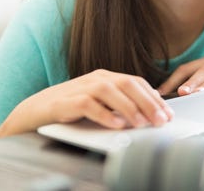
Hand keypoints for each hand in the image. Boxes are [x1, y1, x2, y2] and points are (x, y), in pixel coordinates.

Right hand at [0, 69, 174, 137]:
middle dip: (148, 102)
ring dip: (129, 108)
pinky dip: (105, 115)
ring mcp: (81, 87)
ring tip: (142, 123)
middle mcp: (95, 79)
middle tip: (162, 120)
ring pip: (111, 91)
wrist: (34, 111)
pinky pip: (89, 105)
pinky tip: (117, 125)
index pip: (136, 82)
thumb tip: (147, 113)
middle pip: (128, 84)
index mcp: (105, 77)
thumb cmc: (69, 109)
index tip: (168, 113)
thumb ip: (118, 105)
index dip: (154, 97)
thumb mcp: (98, 104)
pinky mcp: (67, 101)